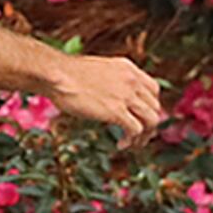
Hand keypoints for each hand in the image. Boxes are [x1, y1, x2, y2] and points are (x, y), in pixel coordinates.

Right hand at [45, 53, 165, 140]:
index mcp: (128, 68)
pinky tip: (120, 145)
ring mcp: (126, 95)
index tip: (140, 117)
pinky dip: (131, 140)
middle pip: (154, 107)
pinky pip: (135, 130)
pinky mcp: (116, 111)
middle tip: (138, 136)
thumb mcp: (97, 71)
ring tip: (133, 144)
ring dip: (144, 135)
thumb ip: (110, 82)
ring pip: (151, 120)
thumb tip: (109, 97)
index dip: (150, 106)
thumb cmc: (67, 74)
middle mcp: (132, 80)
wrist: (57, 74)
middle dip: (148, 124)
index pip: (153, 89)